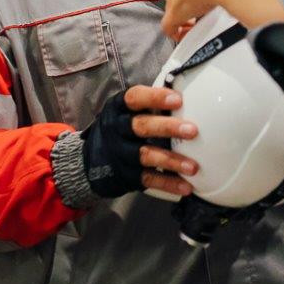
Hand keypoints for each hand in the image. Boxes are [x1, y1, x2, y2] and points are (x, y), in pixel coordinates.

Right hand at [81, 86, 198, 198]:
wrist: (90, 160)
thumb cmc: (121, 128)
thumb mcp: (127, 111)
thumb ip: (150, 104)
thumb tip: (191, 96)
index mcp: (119, 108)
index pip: (134, 98)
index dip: (155, 97)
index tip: (177, 99)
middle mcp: (117, 129)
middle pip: (141, 126)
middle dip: (167, 128)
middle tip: (192, 130)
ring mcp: (121, 154)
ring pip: (146, 155)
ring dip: (171, 160)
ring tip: (193, 167)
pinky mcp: (127, 175)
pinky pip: (149, 179)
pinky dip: (168, 184)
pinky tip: (186, 187)